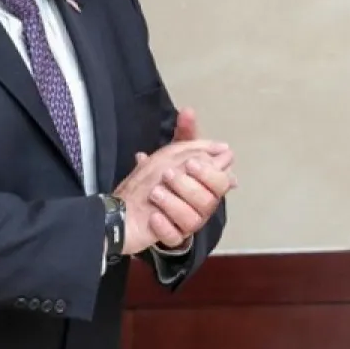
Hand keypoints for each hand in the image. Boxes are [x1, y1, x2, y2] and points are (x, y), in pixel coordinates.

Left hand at [114, 134, 235, 254]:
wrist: (126, 205)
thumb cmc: (155, 178)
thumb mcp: (169, 153)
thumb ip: (181, 133)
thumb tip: (189, 110)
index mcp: (206, 185)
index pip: (222, 181)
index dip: (209, 172)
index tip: (190, 163)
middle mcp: (201, 205)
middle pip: (210, 201)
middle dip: (188, 186)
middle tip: (167, 175)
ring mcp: (188, 224)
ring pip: (194, 219)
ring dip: (173, 203)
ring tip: (155, 193)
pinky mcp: (172, 238)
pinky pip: (175, 237)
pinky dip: (164, 226)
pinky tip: (154, 216)